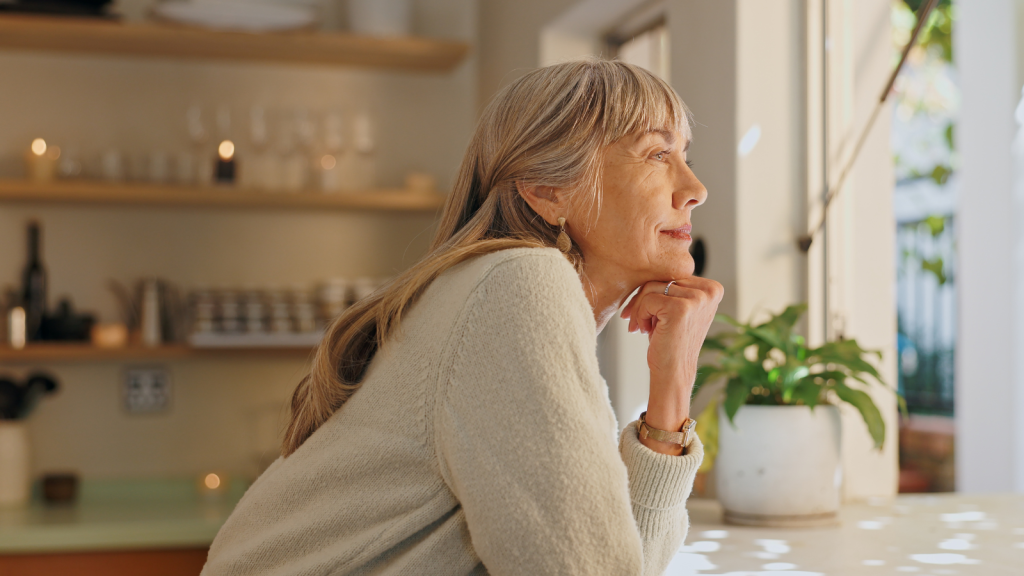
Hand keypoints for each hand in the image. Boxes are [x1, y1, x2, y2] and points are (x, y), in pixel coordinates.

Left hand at [620, 277, 723, 454]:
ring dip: (640, 308)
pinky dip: (640, 315)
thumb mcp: (678, 308)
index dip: (654, 291)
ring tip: (643, 327)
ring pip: (651, 287)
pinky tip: (645, 331)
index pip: (672, 274)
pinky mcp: (681, 308)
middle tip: (637, 321)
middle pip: (662, 278)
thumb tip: (647, 263)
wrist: (673, 373)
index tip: (646, 312)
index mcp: (713, 288)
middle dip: (643, 299)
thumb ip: (673, 287)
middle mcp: (710, 291)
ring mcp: (697, 299)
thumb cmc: (671, 342)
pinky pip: (647, 299)